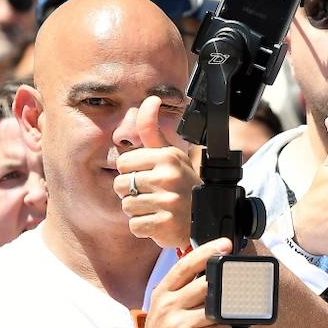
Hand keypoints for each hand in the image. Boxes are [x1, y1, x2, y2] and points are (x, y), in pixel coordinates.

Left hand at [114, 95, 196, 248]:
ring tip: (158, 209)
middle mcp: (168, 177)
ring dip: (139, 211)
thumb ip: (152, 130)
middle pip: (121, 185)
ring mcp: (168, 202)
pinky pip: (135, 226)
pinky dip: (144, 228)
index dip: (133, 173)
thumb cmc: (183, 186)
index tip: (151, 178)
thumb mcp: (171, 156)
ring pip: (127, 206)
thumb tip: (150, 99)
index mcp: (167, 157)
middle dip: (133, 193)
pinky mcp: (165, 225)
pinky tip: (160, 223)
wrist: (206, 220)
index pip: (123, 163)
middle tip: (155, 196)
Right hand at [123, 237, 232, 327]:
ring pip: (216, 309)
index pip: (185, 265)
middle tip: (241, 283)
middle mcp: (169, 305)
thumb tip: (211, 275)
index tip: (224, 244)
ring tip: (224, 319)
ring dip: (225, 315)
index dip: (206, 252)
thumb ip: (182, 291)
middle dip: (227, 285)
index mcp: (163, 292)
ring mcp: (178, 323)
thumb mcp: (163, 308)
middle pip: (206, 285)